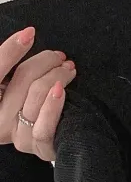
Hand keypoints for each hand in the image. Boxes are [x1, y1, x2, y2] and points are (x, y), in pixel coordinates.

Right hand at [0, 27, 76, 163]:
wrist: (41, 138)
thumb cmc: (24, 104)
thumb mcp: (11, 84)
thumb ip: (11, 67)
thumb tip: (26, 37)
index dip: (11, 51)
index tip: (30, 33)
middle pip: (22, 79)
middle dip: (45, 61)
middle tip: (59, 56)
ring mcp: (16, 136)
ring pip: (37, 96)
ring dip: (57, 75)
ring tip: (67, 68)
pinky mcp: (38, 148)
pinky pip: (44, 127)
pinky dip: (54, 105)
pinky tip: (62, 90)